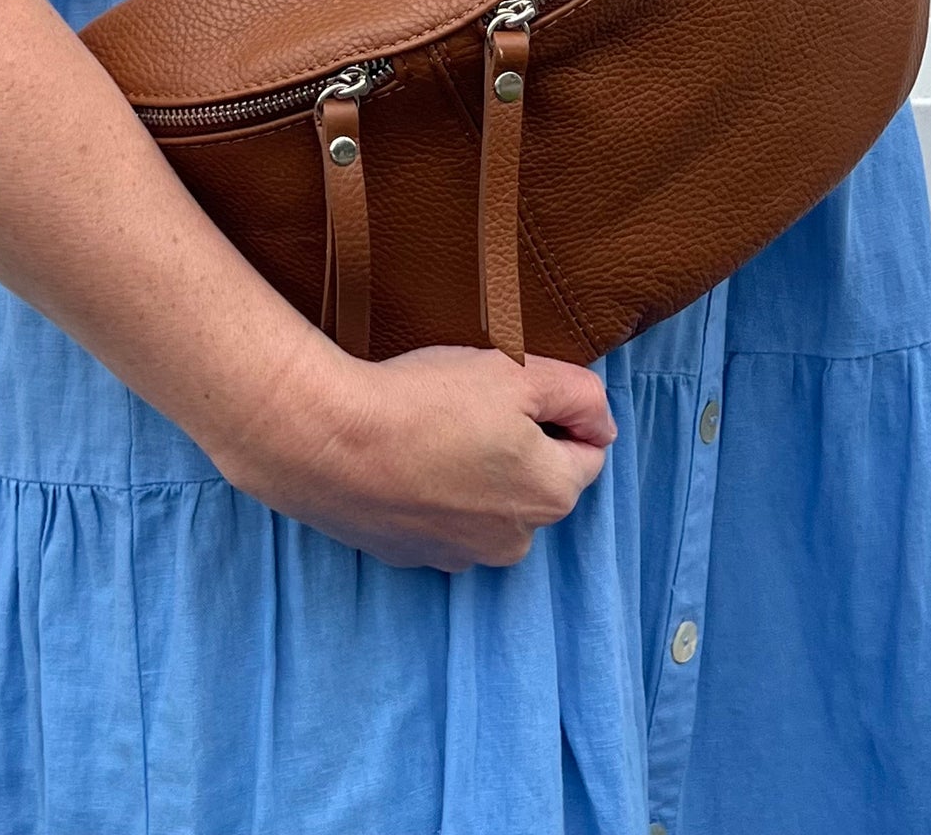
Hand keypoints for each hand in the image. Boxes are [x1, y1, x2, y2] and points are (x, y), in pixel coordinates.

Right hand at [218, 343, 616, 570]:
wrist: (328, 441)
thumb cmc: (426, 400)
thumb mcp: (518, 373)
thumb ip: (580, 394)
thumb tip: (602, 423)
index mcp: (550, 495)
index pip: (587, 450)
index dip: (559, 410)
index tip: (515, 388)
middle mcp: (515, 541)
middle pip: (537, 480)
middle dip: (519, 445)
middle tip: (470, 404)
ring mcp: (459, 556)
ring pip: (489, 504)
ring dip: (475, 472)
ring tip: (432, 430)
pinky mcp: (410, 556)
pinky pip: (441, 519)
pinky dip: (432, 493)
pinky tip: (404, 459)